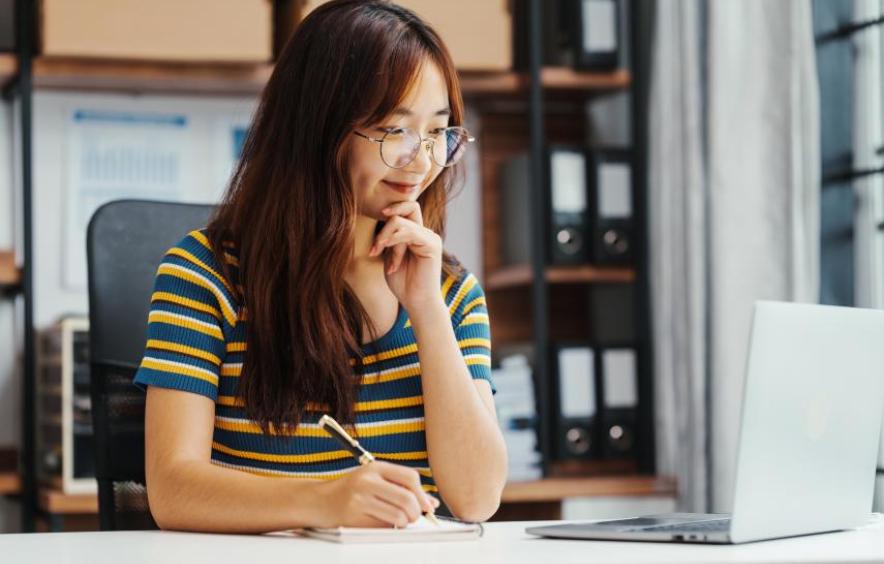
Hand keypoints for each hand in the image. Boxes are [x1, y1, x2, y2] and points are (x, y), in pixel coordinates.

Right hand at [317, 461, 439, 527]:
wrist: (320, 501)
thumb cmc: (352, 490)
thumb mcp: (375, 479)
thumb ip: (401, 487)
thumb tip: (430, 502)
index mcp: (375, 468)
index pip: (410, 477)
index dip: (422, 494)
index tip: (426, 505)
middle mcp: (367, 481)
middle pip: (407, 499)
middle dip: (416, 512)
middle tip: (413, 516)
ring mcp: (360, 499)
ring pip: (398, 516)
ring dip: (404, 523)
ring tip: (399, 520)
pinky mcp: (354, 517)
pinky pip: (383, 527)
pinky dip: (389, 528)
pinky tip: (382, 522)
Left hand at [368, 202, 443, 310]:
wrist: (417, 302)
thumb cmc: (403, 283)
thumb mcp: (389, 255)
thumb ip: (388, 239)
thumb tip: (378, 221)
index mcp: (417, 233)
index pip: (407, 208)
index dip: (392, 208)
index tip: (376, 216)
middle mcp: (426, 232)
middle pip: (408, 207)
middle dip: (386, 222)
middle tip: (375, 246)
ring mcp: (430, 237)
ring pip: (402, 222)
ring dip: (385, 236)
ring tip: (378, 252)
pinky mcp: (432, 245)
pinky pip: (409, 232)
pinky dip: (394, 239)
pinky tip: (385, 249)